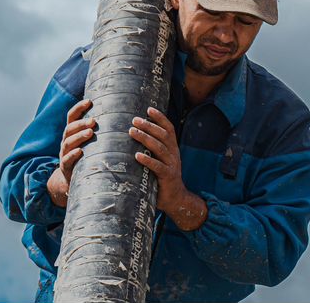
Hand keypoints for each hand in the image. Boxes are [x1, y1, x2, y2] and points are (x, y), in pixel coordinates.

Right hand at [47, 99, 95, 207]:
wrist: (73, 179)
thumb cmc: (88, 156)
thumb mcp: (91, 142)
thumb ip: (100, 131)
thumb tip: (122, 115)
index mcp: (72, 132)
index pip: (72, 116)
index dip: (79, 108)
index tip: (89, 101)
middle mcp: (66, 140)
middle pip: (70, 128)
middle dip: (81, 123)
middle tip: (94, 121)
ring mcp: (64, 153)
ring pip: (68, 142)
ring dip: (79, 136)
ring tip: (90, 133)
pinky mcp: (66, 167)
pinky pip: (67, 160)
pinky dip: (72, 155)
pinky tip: (80, 152)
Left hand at [129, 106, 207, 230]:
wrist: (176, 199)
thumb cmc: (162, 179)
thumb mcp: (160, 161)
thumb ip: (152, 150)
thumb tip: (134, 136)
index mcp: (173, 148)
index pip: (169, 129)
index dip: (160, 118)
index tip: (148, 109)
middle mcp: (174, 154)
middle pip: (163, 135)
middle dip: (149, 125)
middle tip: (134, 120)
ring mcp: (172, 165)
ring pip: (159, 148)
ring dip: (145, 138)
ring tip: (132, 132)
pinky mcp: (168, 177)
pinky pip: (157, 166)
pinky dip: (147, 160)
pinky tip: (137, 156)